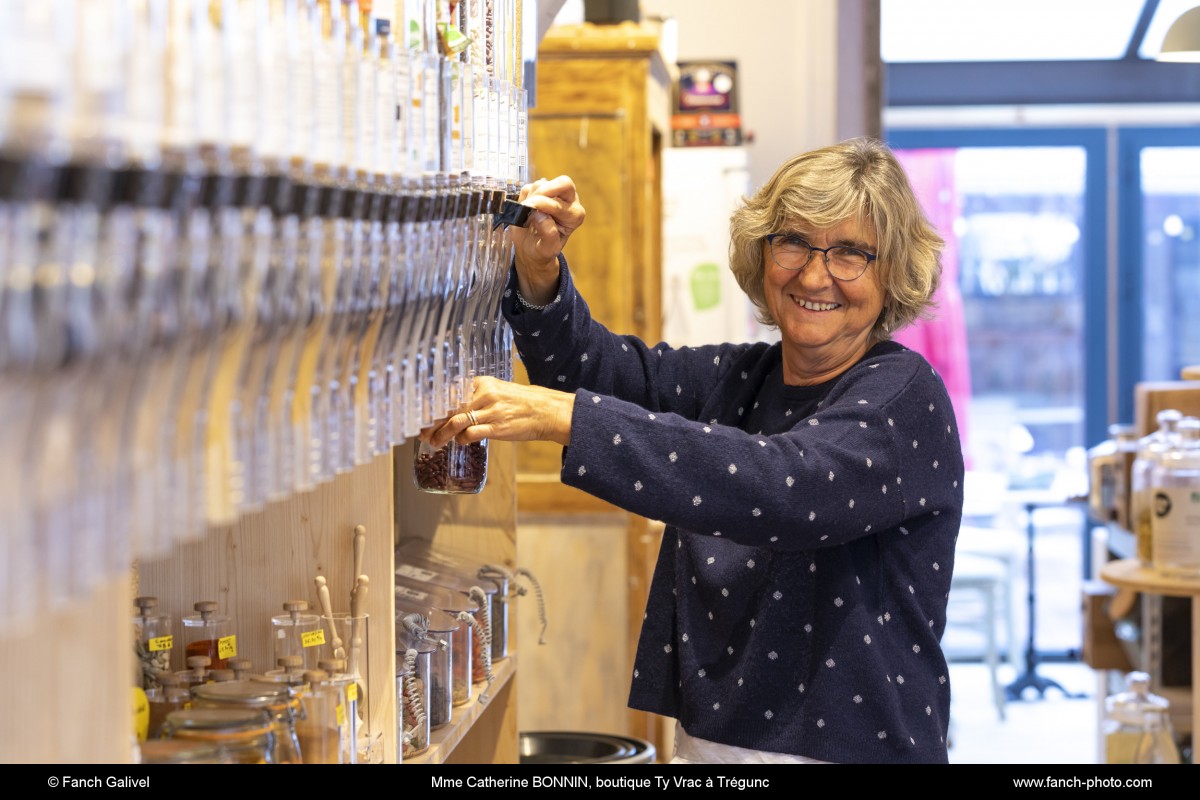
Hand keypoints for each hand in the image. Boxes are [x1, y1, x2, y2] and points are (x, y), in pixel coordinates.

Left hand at [420, 376, 574, 448]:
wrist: (546, 412)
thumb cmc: (521, 403)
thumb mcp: (497, 391)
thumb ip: (476, 396)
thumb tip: (452, 408)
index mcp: (482, 382)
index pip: (450, 392)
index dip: (433, 405)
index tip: (422, 414)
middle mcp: (484, 394)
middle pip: (449, 407)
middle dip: (433, 422)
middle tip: (422, 432)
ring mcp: (490, 411)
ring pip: (456, 422)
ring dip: (441, 434)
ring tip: (434, 442)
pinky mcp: (496, 428)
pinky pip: (471, 434)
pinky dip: (461, 440)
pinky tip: (460, 442)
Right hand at [508, 176, 585, 304]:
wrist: (531, 248)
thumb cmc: (542, 250)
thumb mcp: (547, 250)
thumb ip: (548, 234)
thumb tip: (540, 214)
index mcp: (574, 216)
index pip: (562, 202)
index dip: (543, 204)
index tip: (529, 212)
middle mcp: (569, 202)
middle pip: (564, 183)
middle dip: (543, 191)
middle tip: (529, 204)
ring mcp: (554, 194)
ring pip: (541, 185)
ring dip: (530, 198)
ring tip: (527, 216)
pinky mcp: (539, 191)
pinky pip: (529, 187)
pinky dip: (523, 198)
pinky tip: (525, 212)